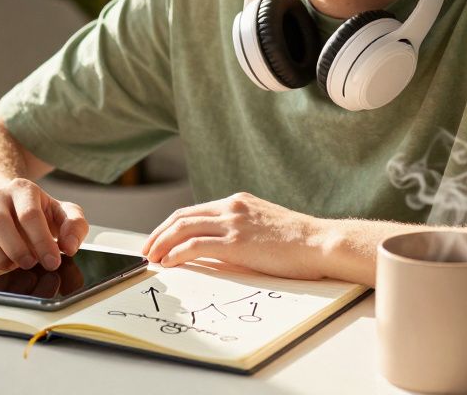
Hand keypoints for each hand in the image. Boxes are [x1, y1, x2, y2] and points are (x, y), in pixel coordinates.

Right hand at [0, 178, 88, 273]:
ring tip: (12, 266)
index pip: (29, 214)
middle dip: (16, 250)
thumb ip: (75, 226)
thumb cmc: (39, 213)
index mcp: (23, 188)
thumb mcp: (64, 214)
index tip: (52, 262)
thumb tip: (69, 246)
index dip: (42, 241)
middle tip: (30, 265)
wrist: (11, 206)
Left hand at [140, 192, 334, 279]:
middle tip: (147, 250)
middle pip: (181, 216)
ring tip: (152, 259)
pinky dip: (176, 253)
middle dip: (159, 234)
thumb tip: (219, 248)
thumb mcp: (264, 227)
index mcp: (237, 202)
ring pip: (183, 228)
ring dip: (162, 244)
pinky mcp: (236, 242)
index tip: (159, 239)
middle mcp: (231, 207)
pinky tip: (168, 263)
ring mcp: (233, 222)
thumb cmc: (300, 242)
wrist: (320, 243)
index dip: (171, 226)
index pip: (193, 211)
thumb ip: (241, 230)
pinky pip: (195, 245)